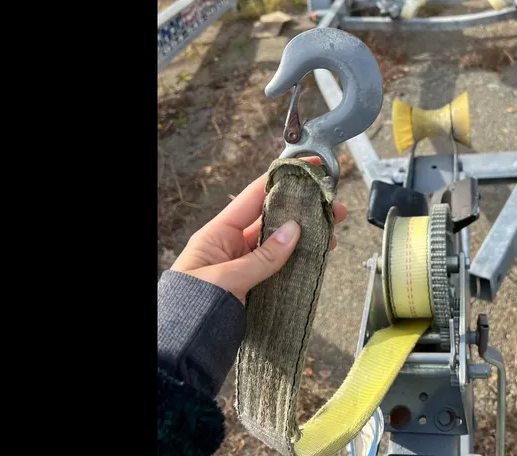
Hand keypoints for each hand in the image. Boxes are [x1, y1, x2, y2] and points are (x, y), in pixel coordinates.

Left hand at [171, 156, 346, 302]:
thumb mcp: (227, 278)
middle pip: (273, 219)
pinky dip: (300, 261)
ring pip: (281, 244)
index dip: (283, 179)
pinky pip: (280, 267)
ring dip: (307, 238)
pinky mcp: (254, 286)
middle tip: (334, 209)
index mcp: (219, 233)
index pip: (255, 196)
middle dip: (304, 211)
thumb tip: (294, 230)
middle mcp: (233, 245)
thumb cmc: (193, 308)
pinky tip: (318, 258)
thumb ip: (262, 256)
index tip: (310, 167)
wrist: (181, 349)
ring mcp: (244, 265)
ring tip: (332, 236)